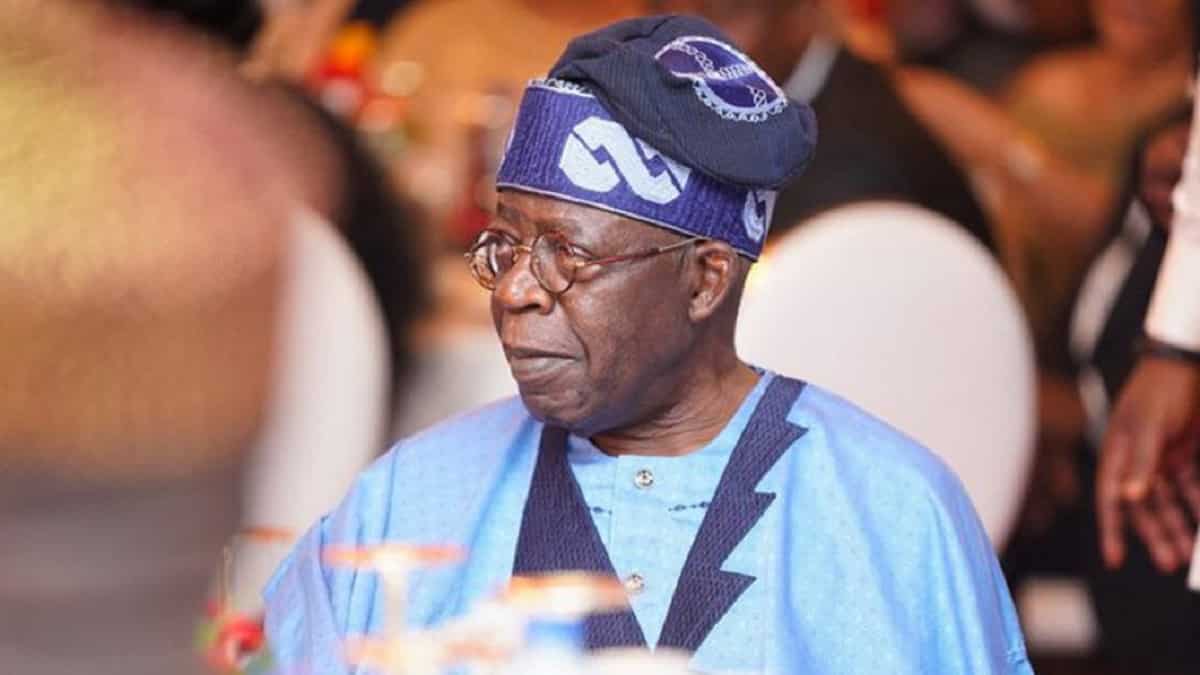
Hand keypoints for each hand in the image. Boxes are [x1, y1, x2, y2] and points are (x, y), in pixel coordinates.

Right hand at [1097, 356, 1199, 570]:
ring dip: (1180, 525)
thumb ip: (1140, 462)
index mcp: (1119, 454)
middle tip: (1170, 562)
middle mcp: (1138, 461)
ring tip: (1190, 552)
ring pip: (1170, 501)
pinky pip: (1192, 486)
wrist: (1188, 363)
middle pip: (1144, 507)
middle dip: (1156, 535)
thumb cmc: (1161, 389)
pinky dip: (1198, 504)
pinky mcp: (1186, 453)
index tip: (1115, 559)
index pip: (1111, 499)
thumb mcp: (1149, 425)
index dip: (1113, 530)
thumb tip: (1128, 497)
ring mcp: (1162, 458)